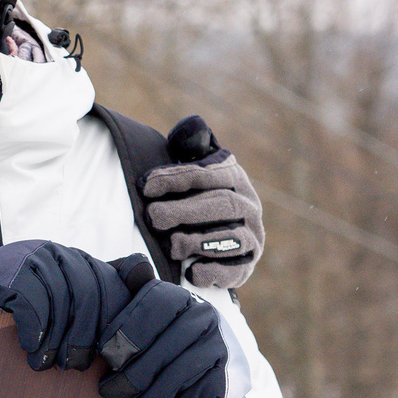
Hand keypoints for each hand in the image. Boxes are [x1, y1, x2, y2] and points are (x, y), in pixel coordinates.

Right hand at [0, 241, 137, 370]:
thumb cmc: (21, 309)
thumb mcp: (64, 303)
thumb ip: (102, 293)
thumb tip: (149, 275)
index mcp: (79, 260)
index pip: (112, 288)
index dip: (112, 325)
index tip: (108, 358)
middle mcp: (58, 252)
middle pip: (90, 294)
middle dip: (85, 336)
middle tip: (73, 366)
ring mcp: (31, 257)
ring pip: (61, 299)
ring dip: (56, 338)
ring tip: (46, 363)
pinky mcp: (5, 269)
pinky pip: (29, 302)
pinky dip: (32, 330)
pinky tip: (28, 347)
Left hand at [96, 256, 230, 397]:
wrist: (208, 364)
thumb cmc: (158, 337)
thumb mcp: (141, 308)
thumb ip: (128, 283)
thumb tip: (131, 265)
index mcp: (177, 296)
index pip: (151, 306)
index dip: (124, 330)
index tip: (104, 354)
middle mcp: (203, 315)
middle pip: (162, 348)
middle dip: (131, 376)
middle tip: (109, 395)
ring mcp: (219, 345)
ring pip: (179, 374)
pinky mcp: (229, 374)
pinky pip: (198, 394)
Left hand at [142, 117, 263, 289]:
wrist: (217, 241)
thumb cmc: (195, 197)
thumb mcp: (194, 169)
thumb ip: (191, 147)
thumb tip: (192, 124)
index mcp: (233, 177)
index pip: (207, 174)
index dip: (175, 179)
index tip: (145, 187)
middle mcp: (248, 205)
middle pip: (220, 206)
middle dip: (184, 211)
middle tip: (153, 217)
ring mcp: (252, 236)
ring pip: (232, 238)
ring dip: (199, 241)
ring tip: (171, 245)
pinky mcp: (246, 266)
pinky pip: (235, 270)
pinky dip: (213, 272)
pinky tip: (190, 273)